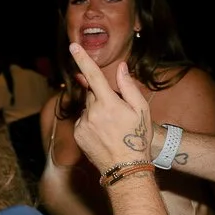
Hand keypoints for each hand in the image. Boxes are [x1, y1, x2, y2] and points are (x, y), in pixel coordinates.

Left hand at [67, 44, 153, 172]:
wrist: (125, 168)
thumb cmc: (137, 138)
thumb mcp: (141, 111)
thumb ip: (129, 87)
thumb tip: (121, 67)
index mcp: (108, 104)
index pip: (94, 76)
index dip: (83, 59)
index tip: (73, 46)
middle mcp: (92, 113)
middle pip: (93, 94)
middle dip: (102, 98)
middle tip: (117, 114)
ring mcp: (82, 124)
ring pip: (88, 108)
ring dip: (97, 112)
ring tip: (111, 128)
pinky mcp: (77, 134)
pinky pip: (82, 121)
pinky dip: (91, 123)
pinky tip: (103, 135)